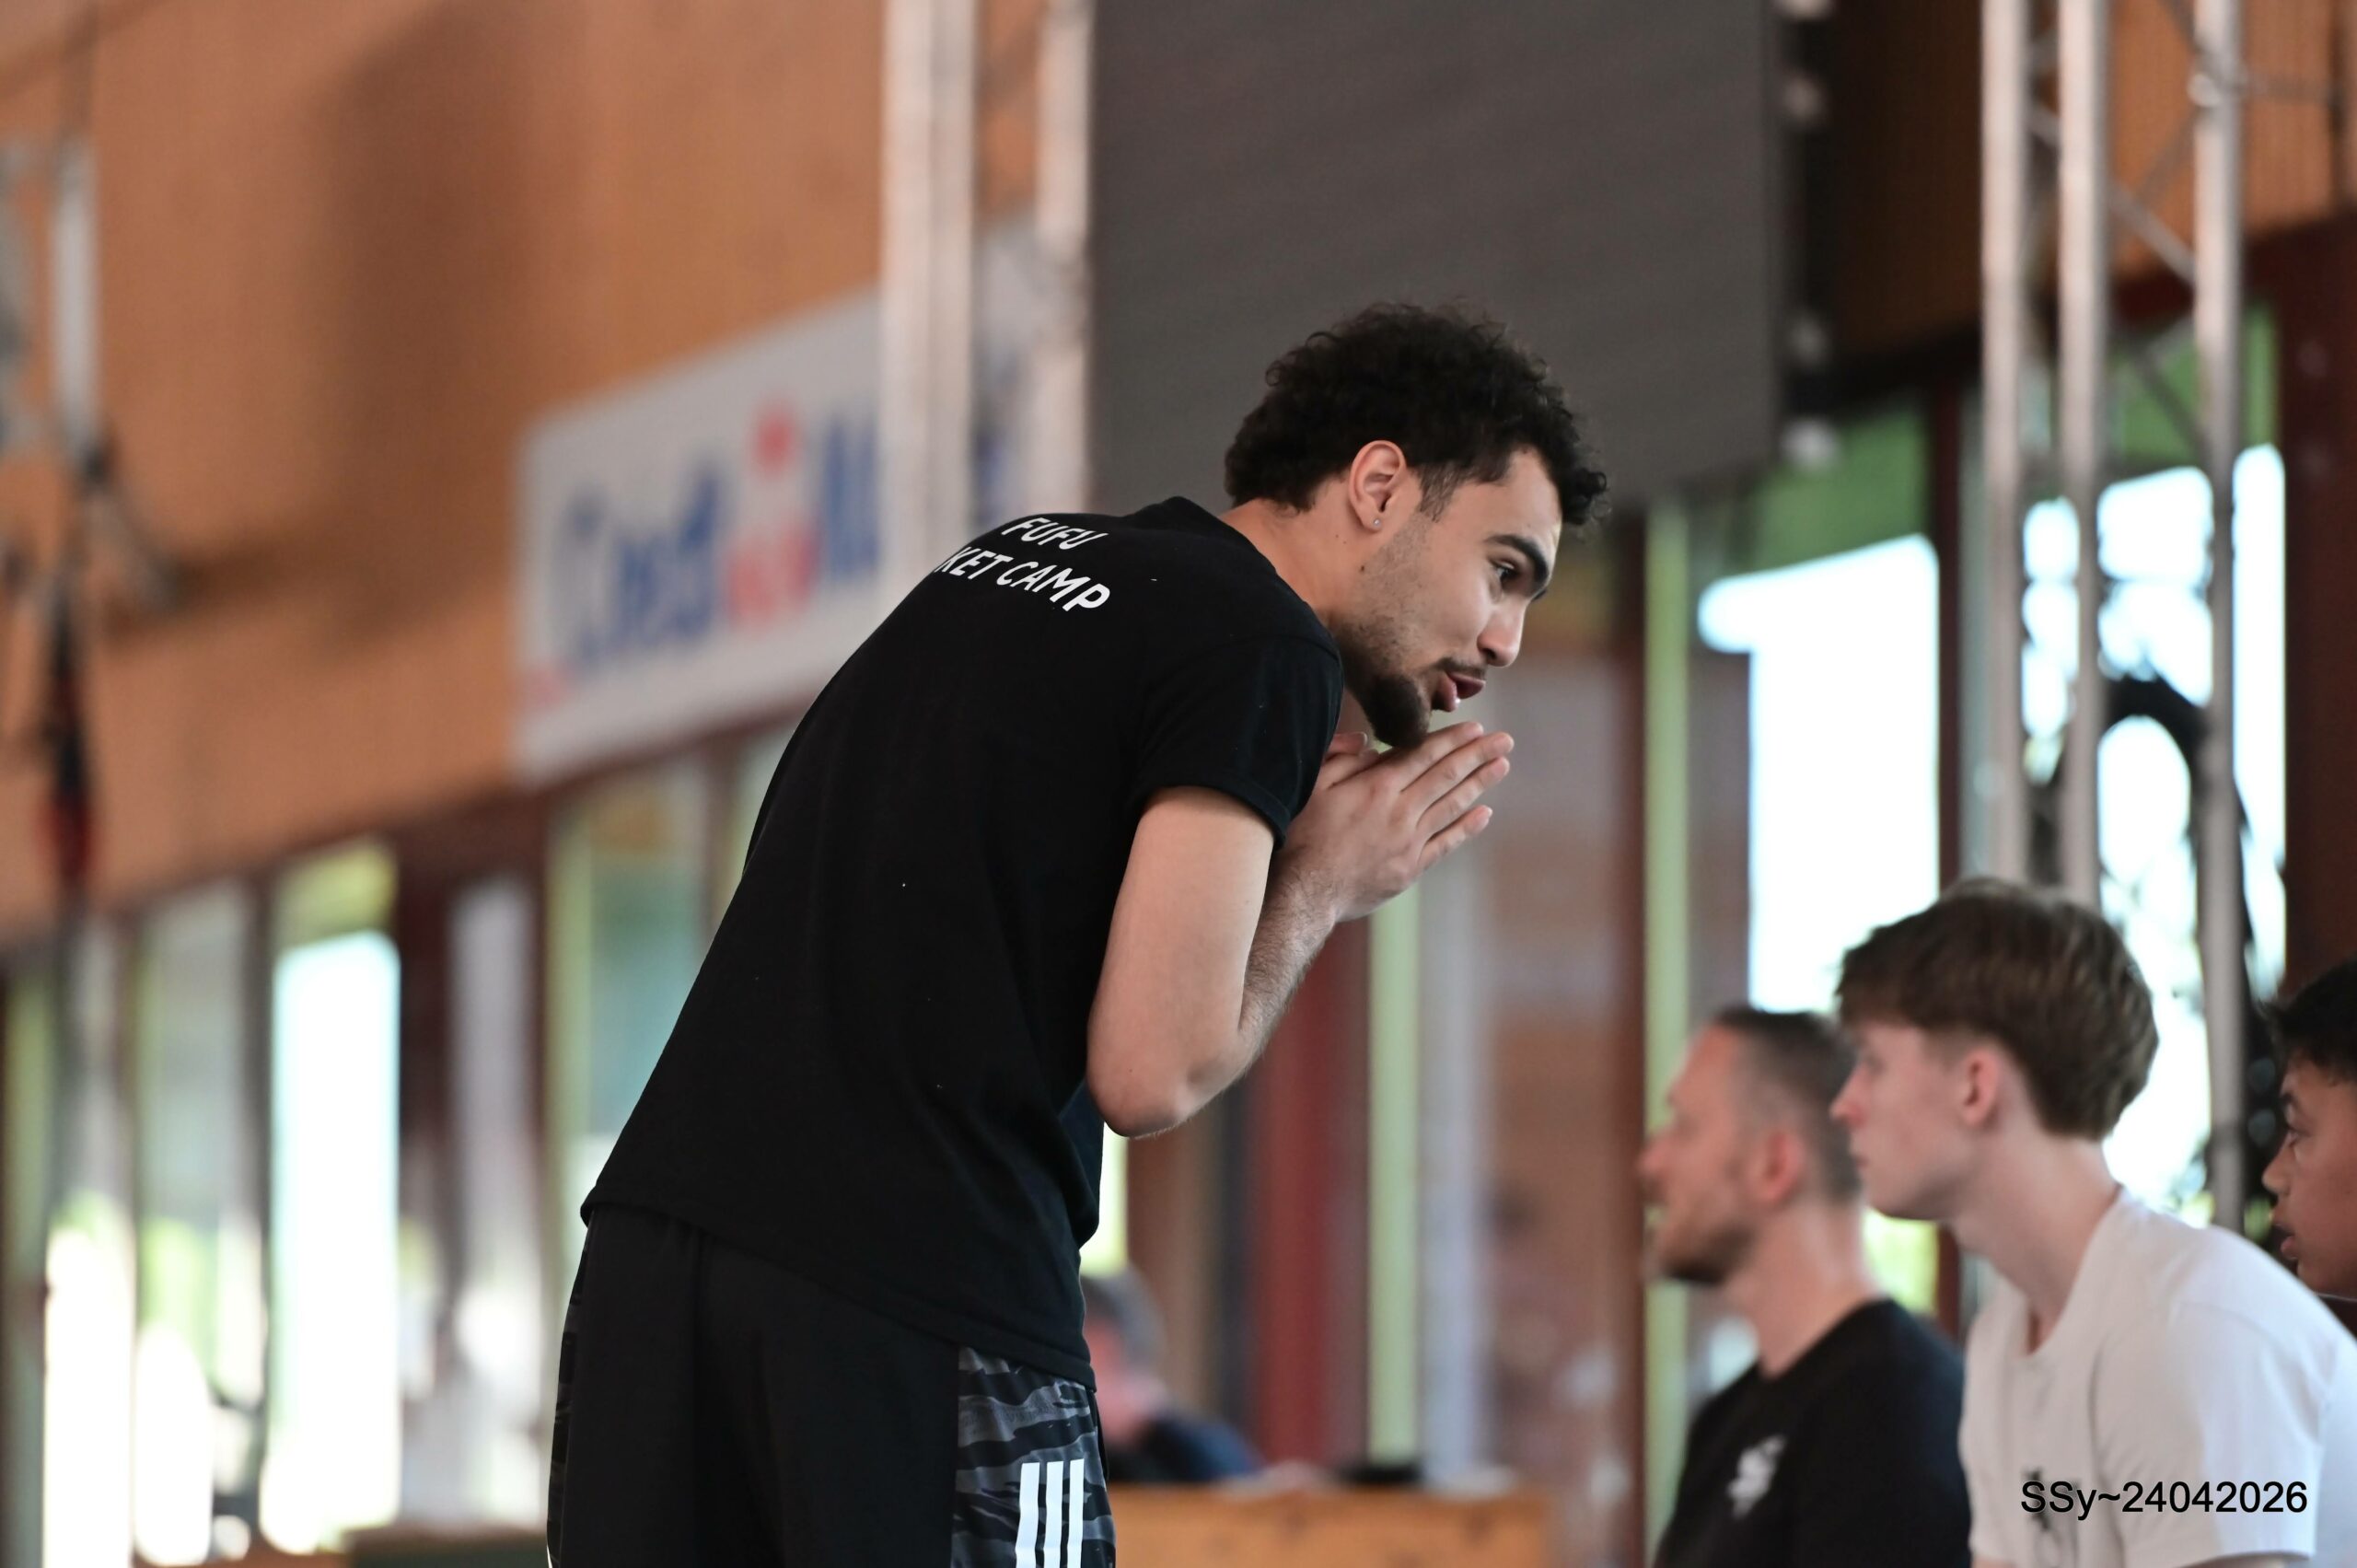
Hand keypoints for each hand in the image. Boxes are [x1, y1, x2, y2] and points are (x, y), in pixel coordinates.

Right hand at [1277, 723, 1509, 921]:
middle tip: (1504, 740)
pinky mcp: (1411, 868)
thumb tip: (1369, 742)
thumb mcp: (1312, 787)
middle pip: (1446, 776)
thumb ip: (1341, 759)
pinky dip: (1467, 827)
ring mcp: (1409, 841)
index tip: (1476, 728)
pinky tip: (1484, 813)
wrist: (1306, 892)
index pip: (1423, 755)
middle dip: (1477, 755)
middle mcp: (1400, 810)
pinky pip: (1446, 843)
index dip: (1451, 740)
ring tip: (1502, 766)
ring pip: (1452, 806)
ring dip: (1480, 783)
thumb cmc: (1304, 837)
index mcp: (1377, 787)